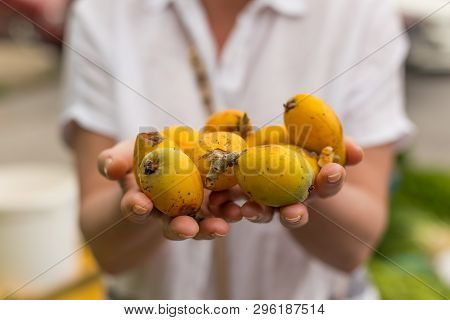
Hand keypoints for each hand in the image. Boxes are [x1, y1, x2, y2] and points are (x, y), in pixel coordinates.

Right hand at [97, 139, 230, 239]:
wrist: (169, 159)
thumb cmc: (141, 158)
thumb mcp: (124, 154)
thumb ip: (113, 160)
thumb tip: (109, 167)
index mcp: (141, 202)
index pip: (135, 207)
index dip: (136, 208)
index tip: (140, 206)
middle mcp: (166, 214)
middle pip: (172, 226)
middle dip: (179, 228)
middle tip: (187, 228)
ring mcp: (191, 212)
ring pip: (200, 224)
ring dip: (210, 226)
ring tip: (222, 226)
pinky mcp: (214, 205)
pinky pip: (222, 211)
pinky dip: (230, 211)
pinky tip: (240, 209)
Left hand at [208, 137, 363, 228]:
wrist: (270, 155)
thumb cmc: (301, 147)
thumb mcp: (319, 142)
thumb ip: (338, 145)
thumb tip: (357, 152)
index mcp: (313, 185)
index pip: (328, 186)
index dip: (332, 180)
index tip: (333, 171)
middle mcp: (291, 200)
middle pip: (295, 212)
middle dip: (295, 214)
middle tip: (292, 213)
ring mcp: (266, 203)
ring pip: (264, 213)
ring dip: (257, 214)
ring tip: (248, 211)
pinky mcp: (241, 198)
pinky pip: (233, 204)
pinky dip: (226, 204)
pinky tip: (217, 202)